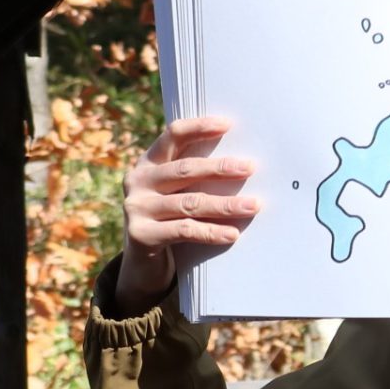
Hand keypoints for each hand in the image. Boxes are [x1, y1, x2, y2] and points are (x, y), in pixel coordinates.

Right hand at [112, 117, 261, 314]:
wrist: (142, 263)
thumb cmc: (170, 220)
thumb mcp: (177, 193)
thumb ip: (194, 178)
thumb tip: (243, 165)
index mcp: (148, 162)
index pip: (173, 136)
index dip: (199, 128)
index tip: (228, 125)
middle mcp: (138, 180)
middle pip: (184, 170)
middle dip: (220, 168)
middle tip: (250, 167)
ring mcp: (136, 207)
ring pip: (189, 202)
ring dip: (224, 204)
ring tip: (253, 206)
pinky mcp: (140, 235)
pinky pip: (184, 230)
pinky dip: (211, 232)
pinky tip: (233, 233)